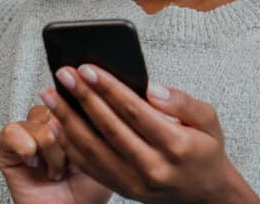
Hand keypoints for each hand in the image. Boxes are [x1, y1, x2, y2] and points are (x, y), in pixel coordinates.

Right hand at [0, 104, 111, 203]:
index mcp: (72, 118)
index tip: (83, 126)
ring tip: (56, 171)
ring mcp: (27, 135)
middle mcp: (48, 123)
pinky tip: (35, 163)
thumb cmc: (88, 191)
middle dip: (68, 138)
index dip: (76, 106)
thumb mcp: (106, 151)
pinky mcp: (6, 149)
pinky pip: (11, 132)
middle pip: (55, 106)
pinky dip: (25, 148)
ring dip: (51, 152)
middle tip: (71, 164)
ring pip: (38, 121)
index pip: (71, 94)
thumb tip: (95, 94)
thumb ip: (99, 122)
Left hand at [39, 65, 259, 203]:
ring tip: (51, 95)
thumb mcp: (208, 120)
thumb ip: (181, 101)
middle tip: (64, 74)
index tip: (87, 68)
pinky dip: (70, 144)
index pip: (134, 111)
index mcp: (176, 145)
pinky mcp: (123, 189)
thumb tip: (151, 88)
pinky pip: (90, 166)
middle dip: (83, 97)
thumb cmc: (204, 151)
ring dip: (68, 119)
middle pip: (109, 127)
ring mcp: (135, 182)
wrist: (205, 195)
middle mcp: (152, 166)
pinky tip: (57, 124)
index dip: (107, 88)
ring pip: (93, 148)